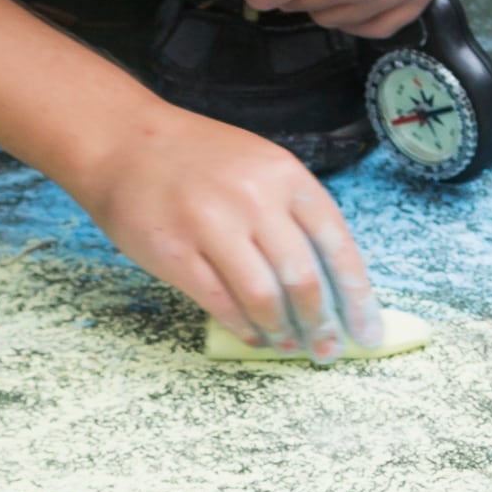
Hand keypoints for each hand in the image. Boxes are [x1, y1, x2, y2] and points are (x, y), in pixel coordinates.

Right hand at [84, 103, 382, 355]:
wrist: (123, 142)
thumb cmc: (199, 160)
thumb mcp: (260, 167)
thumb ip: (293, 215)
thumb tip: (332, 284)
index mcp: (286, 175)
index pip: (338, 246)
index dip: (357, 297)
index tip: (368, 331)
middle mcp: (254, 199)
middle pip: (304, 279)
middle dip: (322, 325)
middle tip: (327, 350)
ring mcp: (212, 225)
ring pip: (264, 298)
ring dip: (283, 331)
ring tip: (290, 344)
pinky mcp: (175, 253)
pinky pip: (221, 304)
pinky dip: (245, 328)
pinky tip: (255, 336)